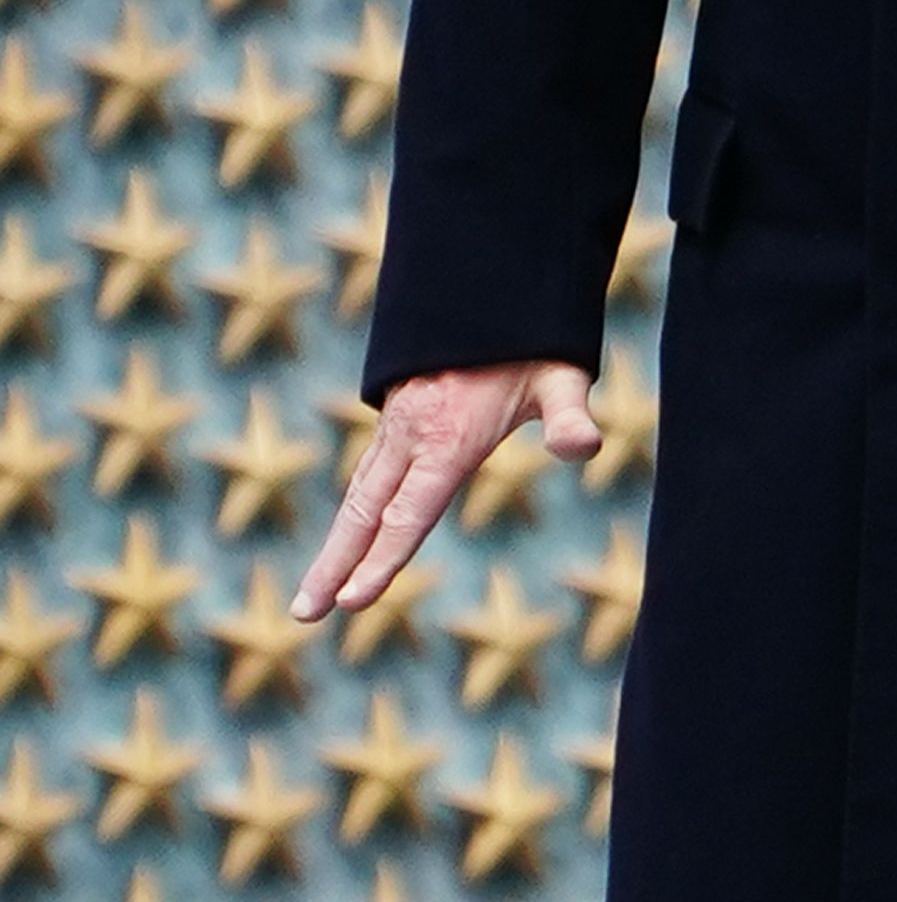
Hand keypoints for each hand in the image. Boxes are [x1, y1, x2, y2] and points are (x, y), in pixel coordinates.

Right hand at [291, 362, 597, 623]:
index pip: (408, 512)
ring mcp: (397, 425)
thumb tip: (585, 447)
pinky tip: (345, 542)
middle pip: (364, 513)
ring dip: (334, 547)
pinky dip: (351, 515)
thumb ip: (570, 415)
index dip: (381, 560)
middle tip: (305, 616)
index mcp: (447, 438)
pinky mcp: (395, 416)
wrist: (493, 285)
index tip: (352, 602)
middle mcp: (411, 434)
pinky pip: (368, 475)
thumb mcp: (561, 377)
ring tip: (312, 598)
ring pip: (358, 495)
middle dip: (333, 566)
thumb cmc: (534, 343)